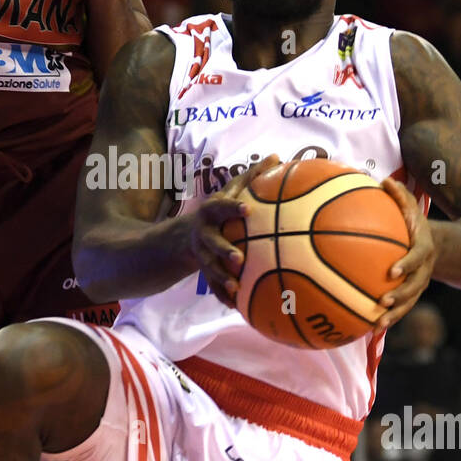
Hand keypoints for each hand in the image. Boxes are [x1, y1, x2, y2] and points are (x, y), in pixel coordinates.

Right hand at [185, 154, 280, 305]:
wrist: (184, 236)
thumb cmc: (219, 210)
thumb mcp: (230, 192)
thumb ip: (252, 176)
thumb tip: (276, 156)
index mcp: (211, 211)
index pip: (221, 207)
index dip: (232, 208)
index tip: (247, 210)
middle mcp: (203, 233)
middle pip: (211, 242)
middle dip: (223, 250)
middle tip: (239, 259)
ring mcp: (201, 253)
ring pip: (209, 267)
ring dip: (221, 278)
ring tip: (236, 286)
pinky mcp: (203, 271)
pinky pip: (212, 285)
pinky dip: (223, 295)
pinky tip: (236, 305)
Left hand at [376, 178, 436, 330]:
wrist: (435, 245)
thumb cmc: (414, 223)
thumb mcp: (411, 207)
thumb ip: (400, 196)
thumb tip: (384, 180)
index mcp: (424, 248)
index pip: (418, 257)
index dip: (407, 264)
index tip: (391, 271)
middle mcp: (424, 269)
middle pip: (416, 286)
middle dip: (401, 296)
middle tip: (383, 302)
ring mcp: (419, 284)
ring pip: (409, 303)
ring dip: (395, 314)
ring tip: (377, 324)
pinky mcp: (411, 294)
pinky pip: (401, 309)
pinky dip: (388, 319)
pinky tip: (369, 328)